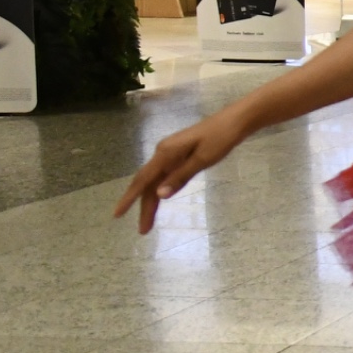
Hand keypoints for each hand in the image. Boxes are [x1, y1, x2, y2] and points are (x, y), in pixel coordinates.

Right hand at [113, 110, 248, 233]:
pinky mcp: (179, 155)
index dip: (129, 198)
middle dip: (143, 207)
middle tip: (142, 230)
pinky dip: (160, 189)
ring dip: (151, 201)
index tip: (117, 214)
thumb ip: (181, 176)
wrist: (235, 121)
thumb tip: (159, 195)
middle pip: (147, 183)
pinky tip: (159, 200)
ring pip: (155, 181)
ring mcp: (170, 154)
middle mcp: (163, 153)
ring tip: (148, 223)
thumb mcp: (203, 159)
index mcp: (166, 153)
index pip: (143, 180)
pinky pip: (164, 175)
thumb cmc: (221, 138)